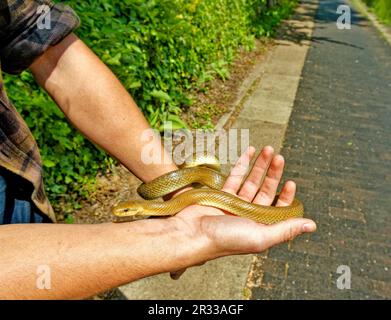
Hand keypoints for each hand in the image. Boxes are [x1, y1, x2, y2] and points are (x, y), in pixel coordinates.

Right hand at [169, 146, 315, 278]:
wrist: (191, 234)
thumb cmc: (225, 240)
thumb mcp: (260, 237)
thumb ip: (286, 230)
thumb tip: (312, 225)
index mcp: (260, 227)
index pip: (278, 208)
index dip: (286, 195)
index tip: (290, 182)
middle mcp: (249, 216)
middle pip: (265, 190)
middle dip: (273, 173)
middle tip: (279, 156)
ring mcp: (235, 204)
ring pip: (251, 181)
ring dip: (259, 165)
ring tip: (268, 149)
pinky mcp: (221, 194)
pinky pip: (235, 177)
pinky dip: (242, 164)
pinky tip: (249, 152)